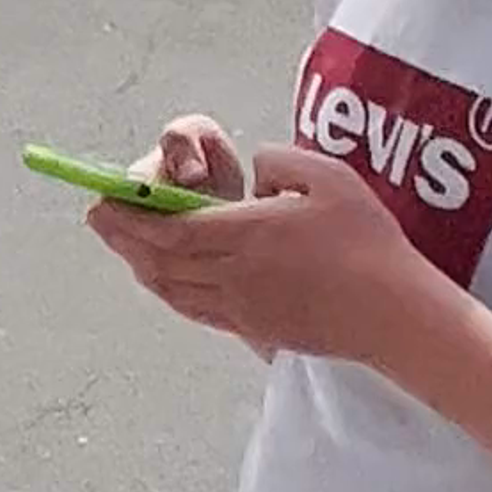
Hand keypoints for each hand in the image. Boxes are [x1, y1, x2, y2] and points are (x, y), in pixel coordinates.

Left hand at [90, 140, 447, 362]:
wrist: (392, 313)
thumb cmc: (366, 242)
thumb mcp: (327, 176)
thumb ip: (279, 162)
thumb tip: (253, 175)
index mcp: (245, 234)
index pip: (169, 228)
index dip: (130, 217)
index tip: (104, 202)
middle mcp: (233, 275)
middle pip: (161, 260)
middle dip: (124, 239)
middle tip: (100, 219)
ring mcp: (241, 307)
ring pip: (173, 289)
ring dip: (142, 267)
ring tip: (127, 249)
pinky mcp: (256, 329)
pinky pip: (197, 309)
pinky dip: (170, 292)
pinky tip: (168, 283)